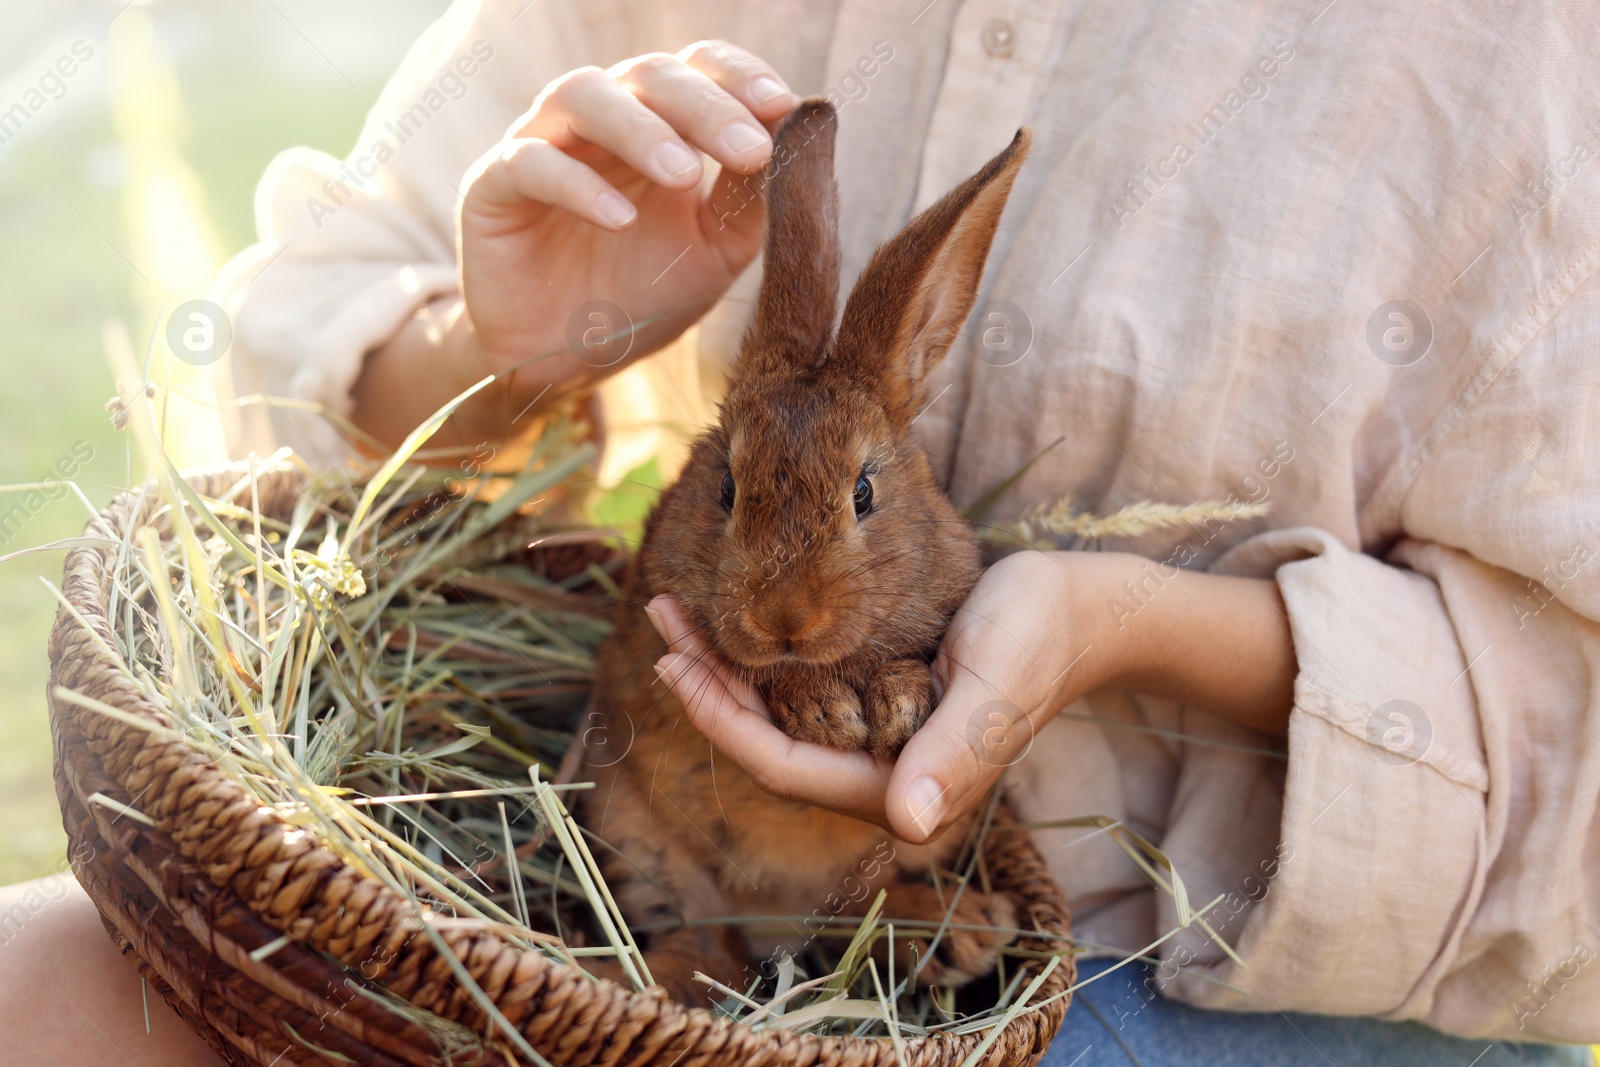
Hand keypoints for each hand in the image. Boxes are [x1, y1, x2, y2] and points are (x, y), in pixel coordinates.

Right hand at [352, 41, 792, 449]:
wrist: (566, 362)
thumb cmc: (643, 296)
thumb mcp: (716, 252)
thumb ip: (752, 200)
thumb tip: (800, 137)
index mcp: (658, 123)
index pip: (697, 68)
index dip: (738, 77)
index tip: (783, 107)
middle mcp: (599, 120)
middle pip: (648, 75)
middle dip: (705, 107)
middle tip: (749, 148)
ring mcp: (542, 144)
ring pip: (584, 95)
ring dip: (640, 129)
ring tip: (683, 174)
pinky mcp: (491, 186)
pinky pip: (531, 163)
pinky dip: (578, 184)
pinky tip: (620, 218)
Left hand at [648, 550, 1296, 843]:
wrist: (1079, 611)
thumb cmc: (1040, 639)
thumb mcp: (995, 685)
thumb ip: (953, 752)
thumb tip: (907, 823)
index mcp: (900, 789)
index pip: (783, 768)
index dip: (721, 722)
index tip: (676, 663)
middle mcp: (877, 777)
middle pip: (766, 747)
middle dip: (707, 690)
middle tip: (663, 622)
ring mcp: (875, 744)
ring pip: (777, 721)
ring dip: (725, 674)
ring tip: (679, 616)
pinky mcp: (878, 707)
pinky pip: (800, 697)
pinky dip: (761, 663)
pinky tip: (734, 628)